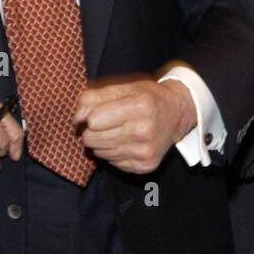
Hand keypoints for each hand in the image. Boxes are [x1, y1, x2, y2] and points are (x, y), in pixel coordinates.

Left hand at [75, 78, 193, 174]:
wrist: (177, 113)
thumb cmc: (146, 97)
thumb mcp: (123, 87)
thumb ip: (93, 97)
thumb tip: (77, 119)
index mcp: (139, 106)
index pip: (93, 120)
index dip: (92, 115)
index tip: (101, 111)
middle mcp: (144, 131)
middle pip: (92, 139)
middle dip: (94, 130)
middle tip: (109, 123)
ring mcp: (146, 151)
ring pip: (99, 153)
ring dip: (104, 142)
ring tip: (121, 131)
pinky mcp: (145, 166)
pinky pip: (111, 163)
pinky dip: (115, 152)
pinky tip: (128, 142)